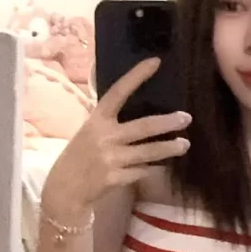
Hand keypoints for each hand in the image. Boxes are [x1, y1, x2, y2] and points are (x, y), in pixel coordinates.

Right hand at [43, 57, 190, 215]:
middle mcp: (104, 137)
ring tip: (185, 144)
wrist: (64, 189)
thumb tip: (140, 113)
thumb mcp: (89, 132)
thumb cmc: (79, 157)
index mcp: (96, 120)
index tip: (155, 62)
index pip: (118, 92)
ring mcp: (110, 159)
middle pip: (143, 127)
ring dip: (169, 148)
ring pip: (148, 152)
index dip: (136, 76)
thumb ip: (110, 122)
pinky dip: (150, 169)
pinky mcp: (115, 179)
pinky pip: (141, 171)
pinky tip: (158, 167)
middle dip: (167, 123)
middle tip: (186, 118)